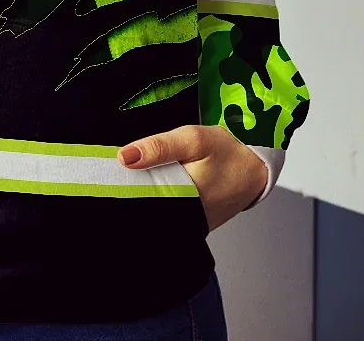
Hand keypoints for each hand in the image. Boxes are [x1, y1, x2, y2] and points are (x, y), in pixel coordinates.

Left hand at [117, 124, 267, 232]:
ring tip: (132, 176)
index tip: (107, 175)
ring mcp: (190, 223)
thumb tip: (124, 157)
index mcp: (184, 204)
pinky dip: (159, 197)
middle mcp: (186, 221)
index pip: (140, 203)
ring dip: (144, 194)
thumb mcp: (192, 139)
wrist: (256, 166)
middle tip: (117, 172)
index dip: (121, 188)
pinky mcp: (193, 220)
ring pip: (156, 211)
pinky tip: (152, 182)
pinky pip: (169, 211)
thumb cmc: (227, 152)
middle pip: (146, 209)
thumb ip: (158, 147)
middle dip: (131, 191)